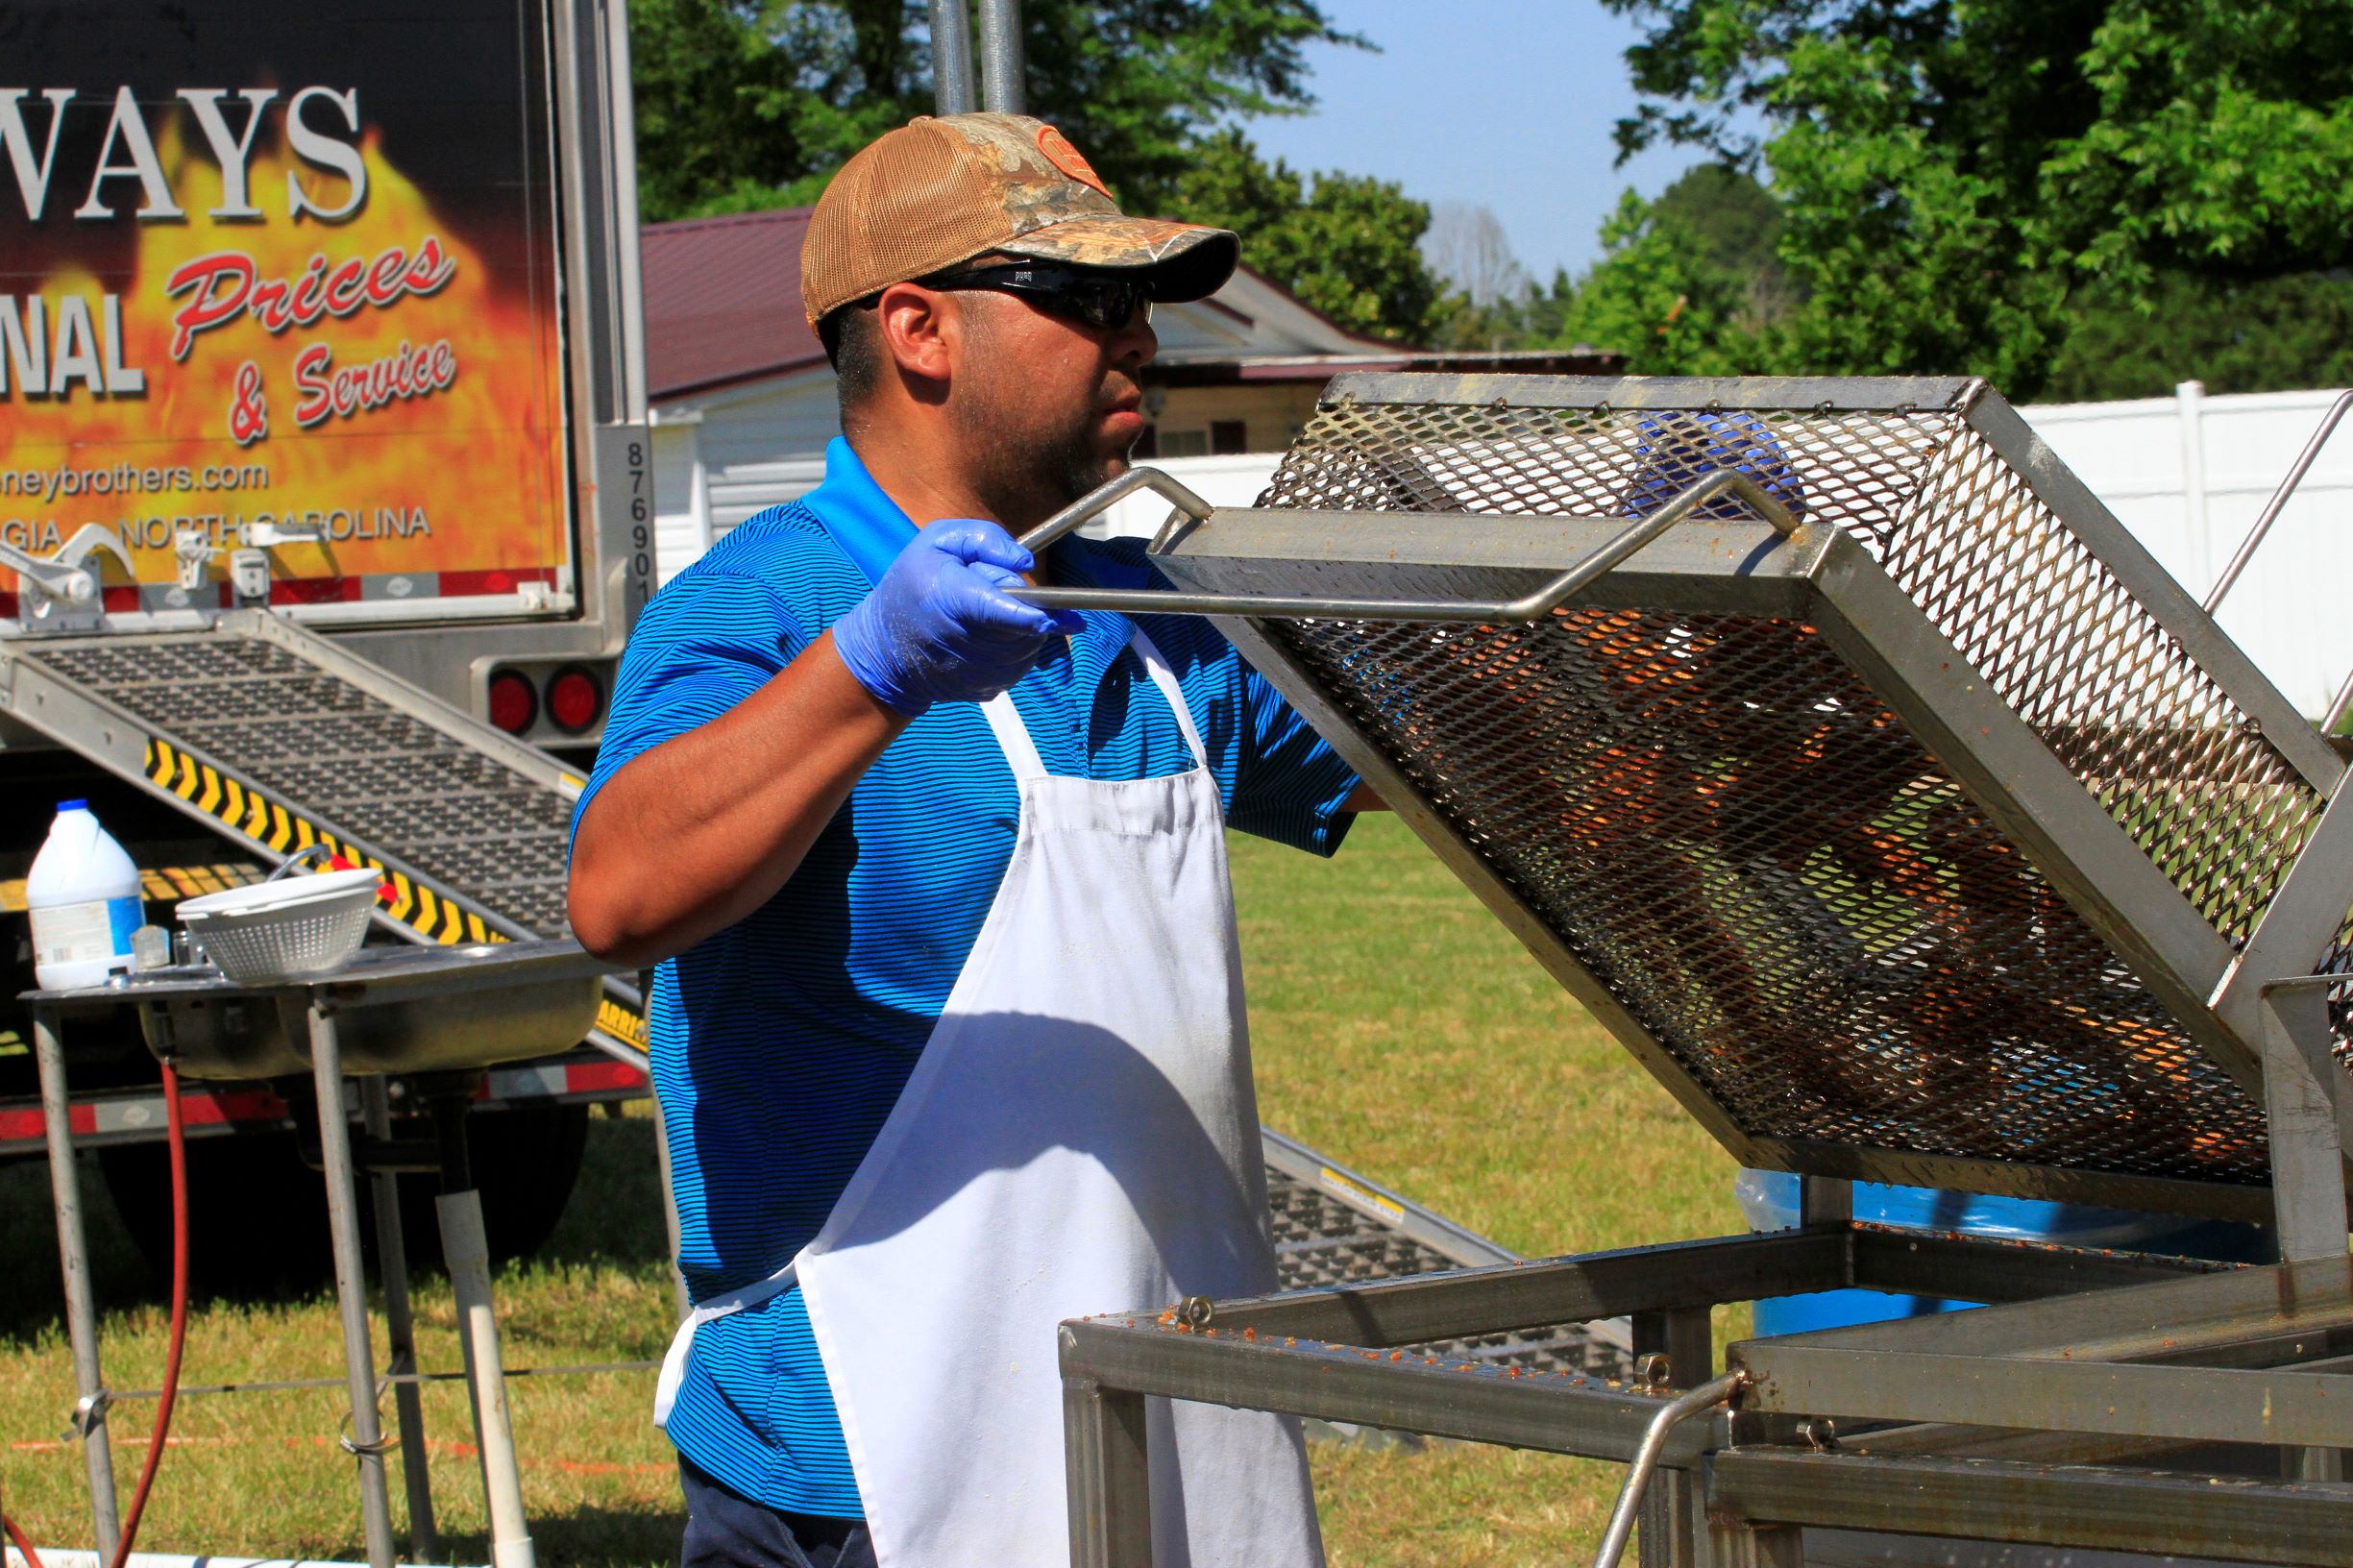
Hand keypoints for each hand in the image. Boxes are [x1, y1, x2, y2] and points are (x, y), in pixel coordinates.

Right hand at [831, 519, 1084, 716]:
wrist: (885, 651)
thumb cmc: (913, 586)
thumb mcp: (936, 540)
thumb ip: (985, 538)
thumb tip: (1026, 562)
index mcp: (953, 599)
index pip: (1005, 612)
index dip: (1039, 615)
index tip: (1069, 616)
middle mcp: (968, 642)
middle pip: (1027, 628)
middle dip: (1025, 607)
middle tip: (992, 593)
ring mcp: (978, 673)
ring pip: (1030, 648)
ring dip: (1023, 630)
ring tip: (986, 616)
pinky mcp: (986, 691)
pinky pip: (1021, 665)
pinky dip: (1017, 649)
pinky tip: (990, 639)